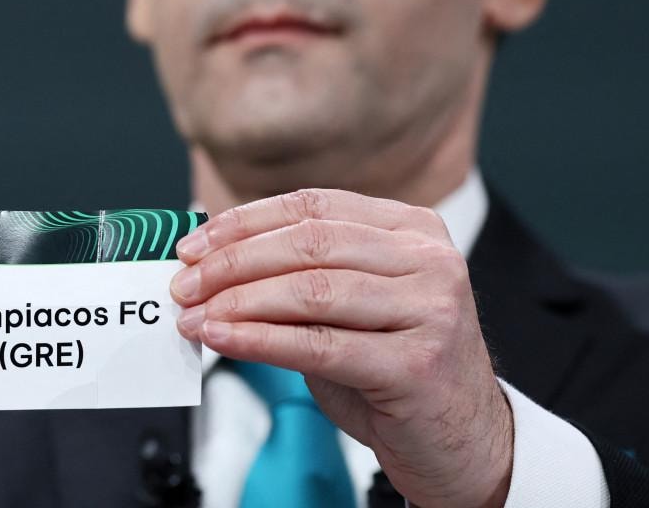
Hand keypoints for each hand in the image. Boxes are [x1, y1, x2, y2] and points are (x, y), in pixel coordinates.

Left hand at [171, 190, 511, 507]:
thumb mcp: (353, 305)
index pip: (313, 205)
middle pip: (309, 244)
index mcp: (412, 229)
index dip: (244, 222)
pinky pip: (320, 344)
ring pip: (312, 290)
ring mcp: (431, 310)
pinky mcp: (418, 364)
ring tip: (196, 316)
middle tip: (185, 284)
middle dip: (233, 263)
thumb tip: (213, 266)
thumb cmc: (397, 369)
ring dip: (239, 302)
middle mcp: (428, 260)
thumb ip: (301, 275)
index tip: (194, 245)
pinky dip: (260, 340)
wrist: (463, 443)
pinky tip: (224, 338)